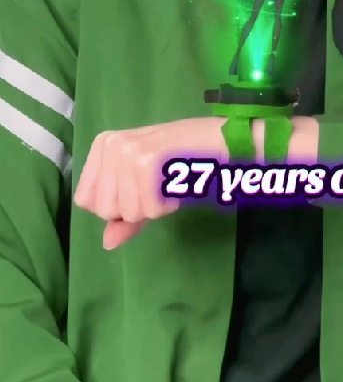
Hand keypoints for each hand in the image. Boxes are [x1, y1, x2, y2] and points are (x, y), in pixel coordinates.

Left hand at [74, 117, 226, 250]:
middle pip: (105, 209)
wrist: (217, 138)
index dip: (113, 207)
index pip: (85, 199)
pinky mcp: (146, 161)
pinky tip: (176, 185)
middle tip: (154, 186)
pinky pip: (149, 211)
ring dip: (152, 208)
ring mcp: (127, 151)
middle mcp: (111, 144)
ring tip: (166, 183)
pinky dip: (166, 206)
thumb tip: (107, 243)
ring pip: (128, 213)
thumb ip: (124, 215)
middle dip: (133, 209)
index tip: (136, 190)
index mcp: (103, 145)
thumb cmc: (179, 160)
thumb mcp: (144, 184)